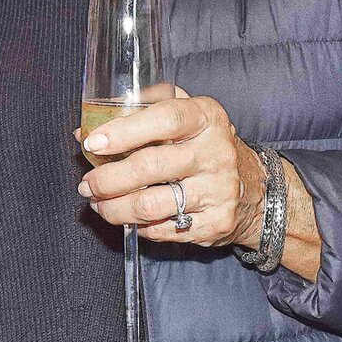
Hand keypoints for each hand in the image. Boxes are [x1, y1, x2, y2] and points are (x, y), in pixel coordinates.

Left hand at [78, 89, 265, 246]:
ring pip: (151, 205)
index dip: (124, 131)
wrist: (255, 189)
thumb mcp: (185, 112)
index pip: (164, 119)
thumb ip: (138, 111)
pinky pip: (163, 230)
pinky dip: (138, 226)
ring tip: (98, 204)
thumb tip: (86, 129)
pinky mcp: (216, 223)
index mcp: (206, 117)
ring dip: (114, 208)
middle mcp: (216, 153)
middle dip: (107, 179)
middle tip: (87, 184)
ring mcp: (218, 190)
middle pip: (150, 166)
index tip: (93, 143)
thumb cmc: (204, 144)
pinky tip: (127, 218)